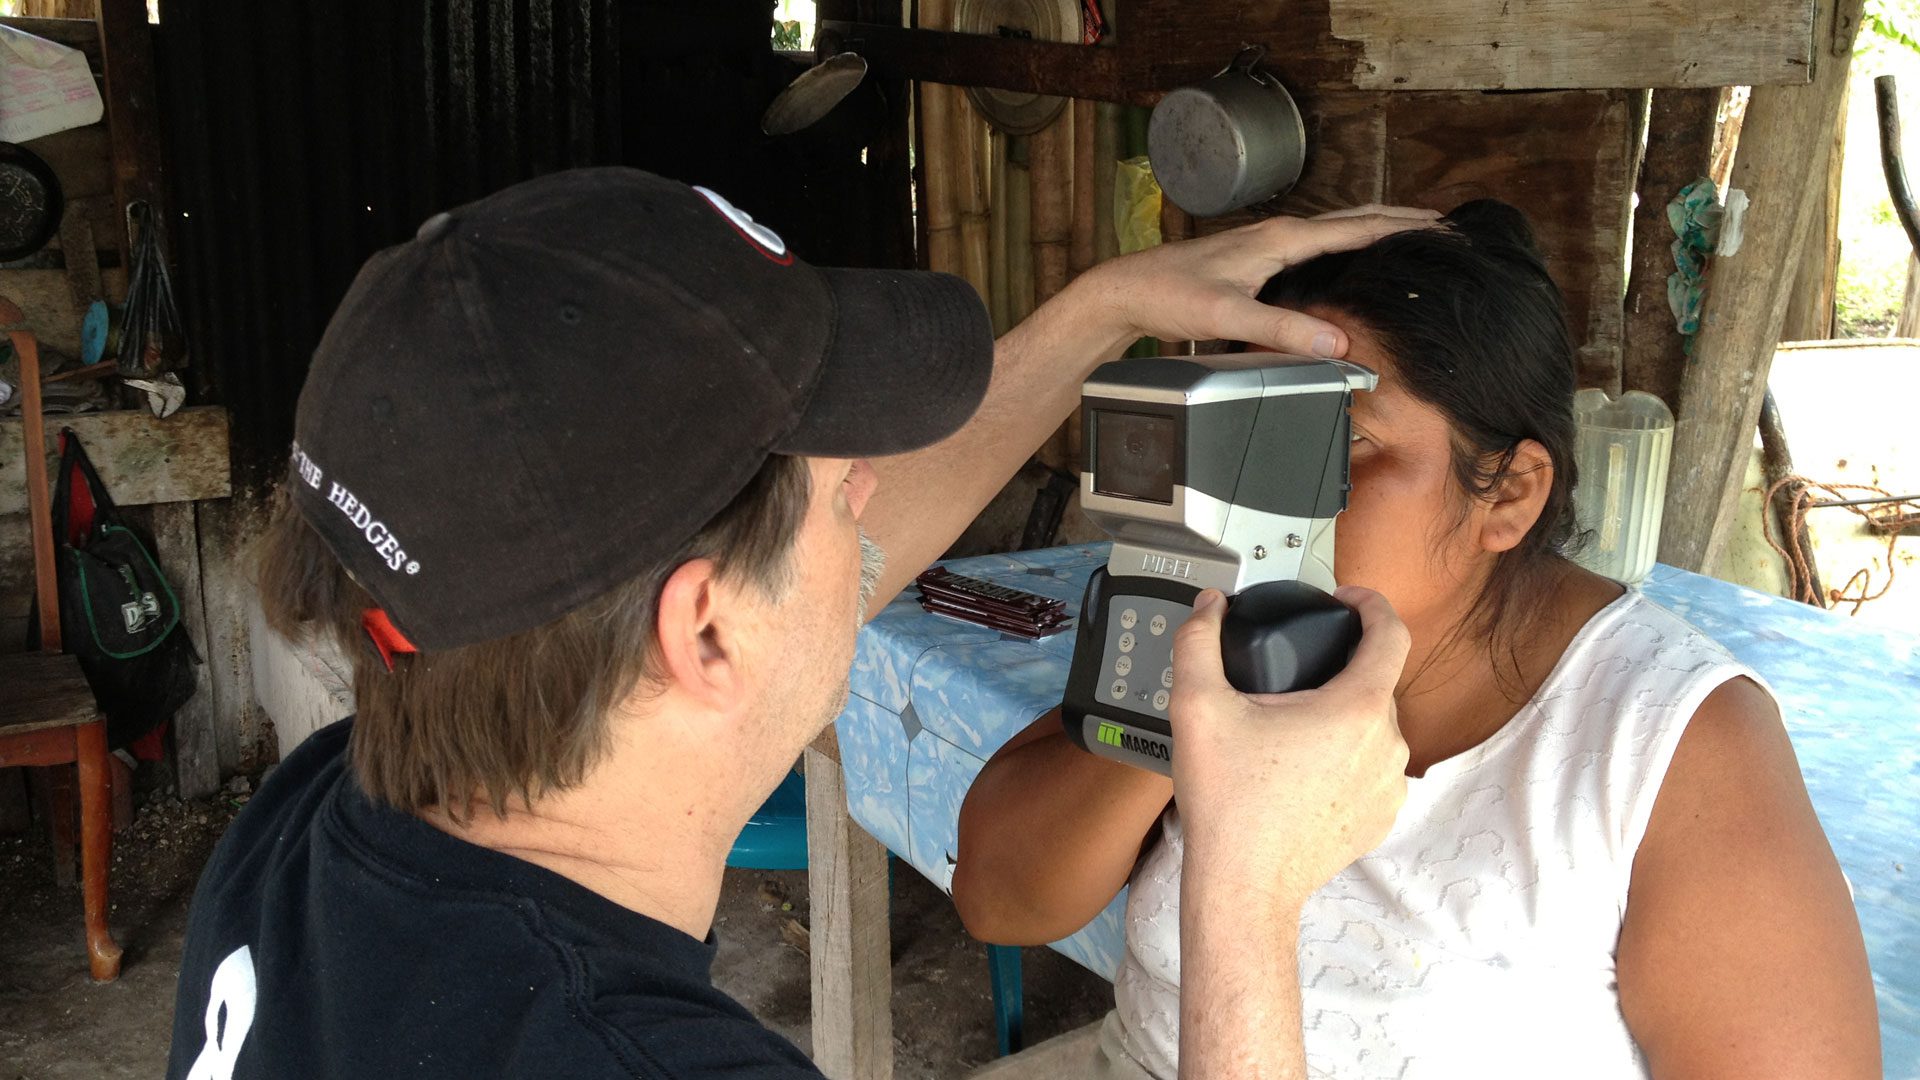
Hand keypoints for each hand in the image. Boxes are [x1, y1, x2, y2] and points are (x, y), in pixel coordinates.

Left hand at [1077, 206, 1439, 357]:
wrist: (1128, 291)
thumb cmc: (1170, 295)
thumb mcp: (1228, 316)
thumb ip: (1281, 328)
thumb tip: (1336, 343)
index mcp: (1282, 238)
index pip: (1358, 228)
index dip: (1404, 228)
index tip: (1445, 230)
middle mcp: (1280, 234)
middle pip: (1356, 220)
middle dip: (1403, 220)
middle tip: (1448, 229)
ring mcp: (1270, 245)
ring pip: (1338, 230)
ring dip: (1378, 230)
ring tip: (1416, 238)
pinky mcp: (1261, 260)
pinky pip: (1320, 246)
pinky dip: (1350, 246)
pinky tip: (1356, 262)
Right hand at [1169, 586, 1411, 904]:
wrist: (1243, 885)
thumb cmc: (1229, 802)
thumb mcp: (1197, 707)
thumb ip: (1198, 642)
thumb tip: (1209, 606)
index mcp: (1358, 708)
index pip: (1391, 633)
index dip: (1371, 604)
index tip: (1346, 601)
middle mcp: (1388, 745)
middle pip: (1376, 681)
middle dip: (1338, 670)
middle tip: (1288, 682)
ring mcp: (1390, 786)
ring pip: (1375, 728)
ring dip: (1341, 718)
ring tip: (1291, 731)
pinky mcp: (1382, 818)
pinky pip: (1372, 769)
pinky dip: (1346, 759)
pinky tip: (1302, 771)